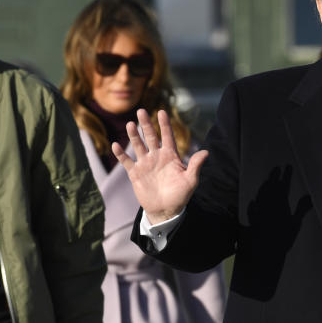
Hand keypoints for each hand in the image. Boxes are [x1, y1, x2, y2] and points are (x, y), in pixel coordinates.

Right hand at [112, 109, 207, 223]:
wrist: (166, 210)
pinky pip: (127, 161)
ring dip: (133, 135)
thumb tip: (206, 152)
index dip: (164, 124)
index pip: (167, 136)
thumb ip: (195, 165)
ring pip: (138, 146)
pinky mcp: (135, 173)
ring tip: (130, 124)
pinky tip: (115, 145)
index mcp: (170, 156)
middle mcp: (157, 156)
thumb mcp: (190, 180)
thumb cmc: (180, 195)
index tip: (161, 112)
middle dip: (146, 124)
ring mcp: (145, 164)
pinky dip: (121, 154)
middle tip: (141, 111)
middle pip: (150, 137)